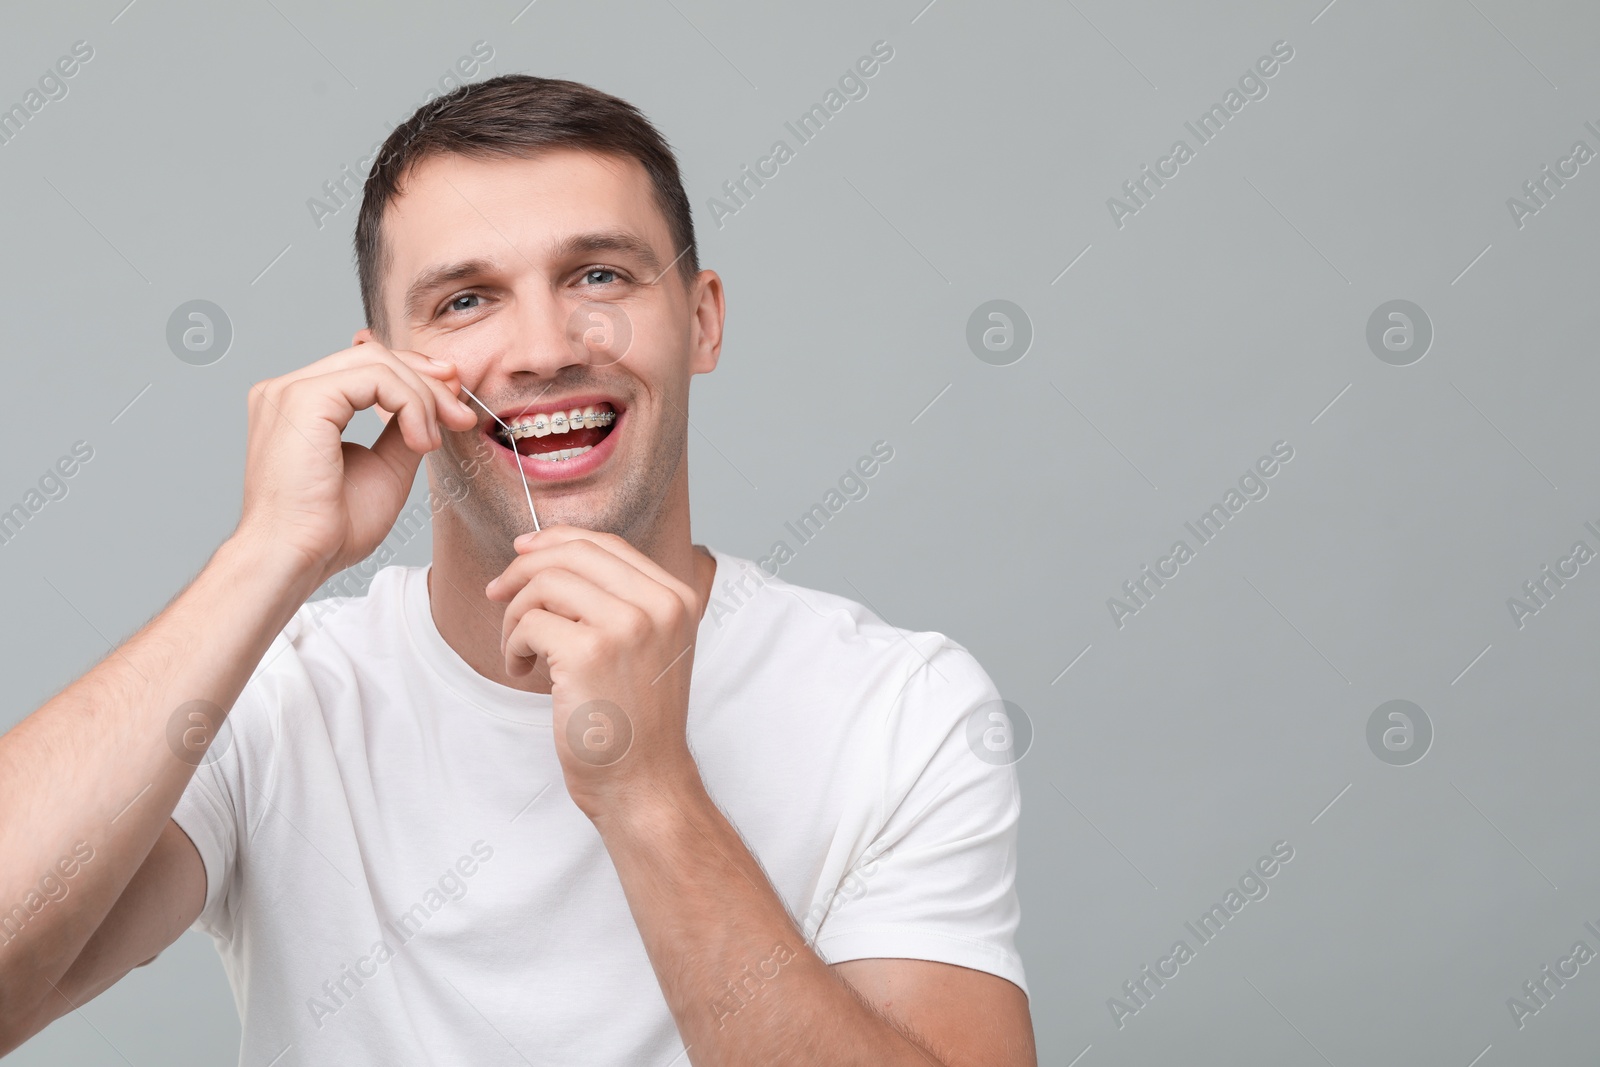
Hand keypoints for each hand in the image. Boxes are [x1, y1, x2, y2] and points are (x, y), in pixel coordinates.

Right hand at [233, 342, 478, 585]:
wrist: (296, 558)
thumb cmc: (330, 528)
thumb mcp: (384, 467)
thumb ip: (401, 429)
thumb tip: (431, 404)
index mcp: (300, 404)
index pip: (365, 366)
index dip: (415, 377)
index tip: (453, 405)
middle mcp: (287, 389)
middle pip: (373, 356)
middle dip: (428, 382)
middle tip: (461, 416)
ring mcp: (290, 390)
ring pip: (377, 362)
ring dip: (423, 398)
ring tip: (433, 443)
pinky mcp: (303, 399)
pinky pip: (375, 378)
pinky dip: (411, 405)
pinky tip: (420, 443)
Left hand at [485, 527, 703, 818]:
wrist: (645, 783)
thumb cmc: (634, 720)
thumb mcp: (646, 644)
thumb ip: (616, 597)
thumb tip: (543, 550)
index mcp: (677, 597)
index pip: (606, 543)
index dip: (555, 541)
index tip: (520, 554)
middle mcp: (659, 604)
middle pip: (572, 553)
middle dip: (523, 569)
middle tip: (497, 595)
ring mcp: (627, 626)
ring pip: (545, 583)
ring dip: (516, 615)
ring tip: (520, 650)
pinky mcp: (589, 653)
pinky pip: (529, 623)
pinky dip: (513, 646)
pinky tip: (522, 671)